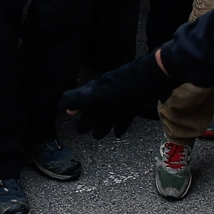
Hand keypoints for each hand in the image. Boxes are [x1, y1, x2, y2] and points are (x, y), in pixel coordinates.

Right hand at [59, 51, 175, 138]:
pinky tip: (118, 134)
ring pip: (109, 112)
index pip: (82, 99)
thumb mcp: (99, 95)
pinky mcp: (136, 100)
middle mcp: (108, 91)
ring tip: (98, 136)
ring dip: (103, 124)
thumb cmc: (125, 86)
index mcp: (98, 88)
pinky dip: (119, 124)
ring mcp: (122, 95)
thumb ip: (79, 99)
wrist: (153, 77)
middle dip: (89, 119)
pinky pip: (124, 114)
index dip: (75, 108)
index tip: (68, 116)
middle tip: (83, 131)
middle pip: (96, 107)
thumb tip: (61, 105)